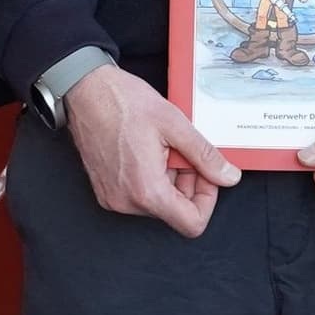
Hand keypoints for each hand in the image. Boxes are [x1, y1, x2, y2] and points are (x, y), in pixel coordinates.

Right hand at [62, 62, 240, 236]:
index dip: (207, 199)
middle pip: (175, 212)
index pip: (192, 223)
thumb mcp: (175, 125)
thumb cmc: (123, 102)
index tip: (207, 174)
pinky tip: (149, 150)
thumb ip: (205, 156)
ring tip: (164, 146)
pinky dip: (152, 177)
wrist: (85, 91)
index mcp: (146, 191)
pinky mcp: (105, 190)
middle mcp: (127, 202)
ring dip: (170, 178)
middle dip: (188, 183)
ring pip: (158, 203)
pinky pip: (140, 195)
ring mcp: (113, 198)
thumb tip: (229, 177)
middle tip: (185, 151)